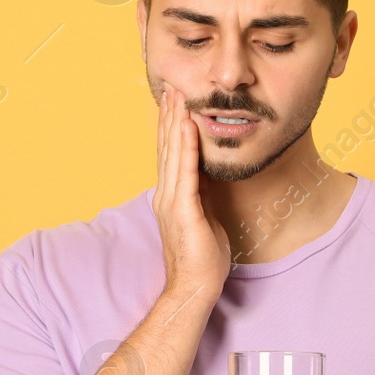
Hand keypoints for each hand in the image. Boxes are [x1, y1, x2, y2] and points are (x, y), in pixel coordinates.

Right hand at [153, 83, 229, 304]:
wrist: (194, 286)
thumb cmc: (202, 259)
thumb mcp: (204, 217)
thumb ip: (201, 195)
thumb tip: (208, 176)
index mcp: (172, 196)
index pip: (170, 154)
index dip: (170, 126)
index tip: (174, 102)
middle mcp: (166, 194)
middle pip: (166, 147)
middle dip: (169, 116)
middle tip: (171, 87)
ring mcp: (171, 201)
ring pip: (172, 153)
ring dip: (174, 122)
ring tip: (176, 97)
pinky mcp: (182, 209)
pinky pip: (185, 171)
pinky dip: (185, 146)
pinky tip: (186, 126)